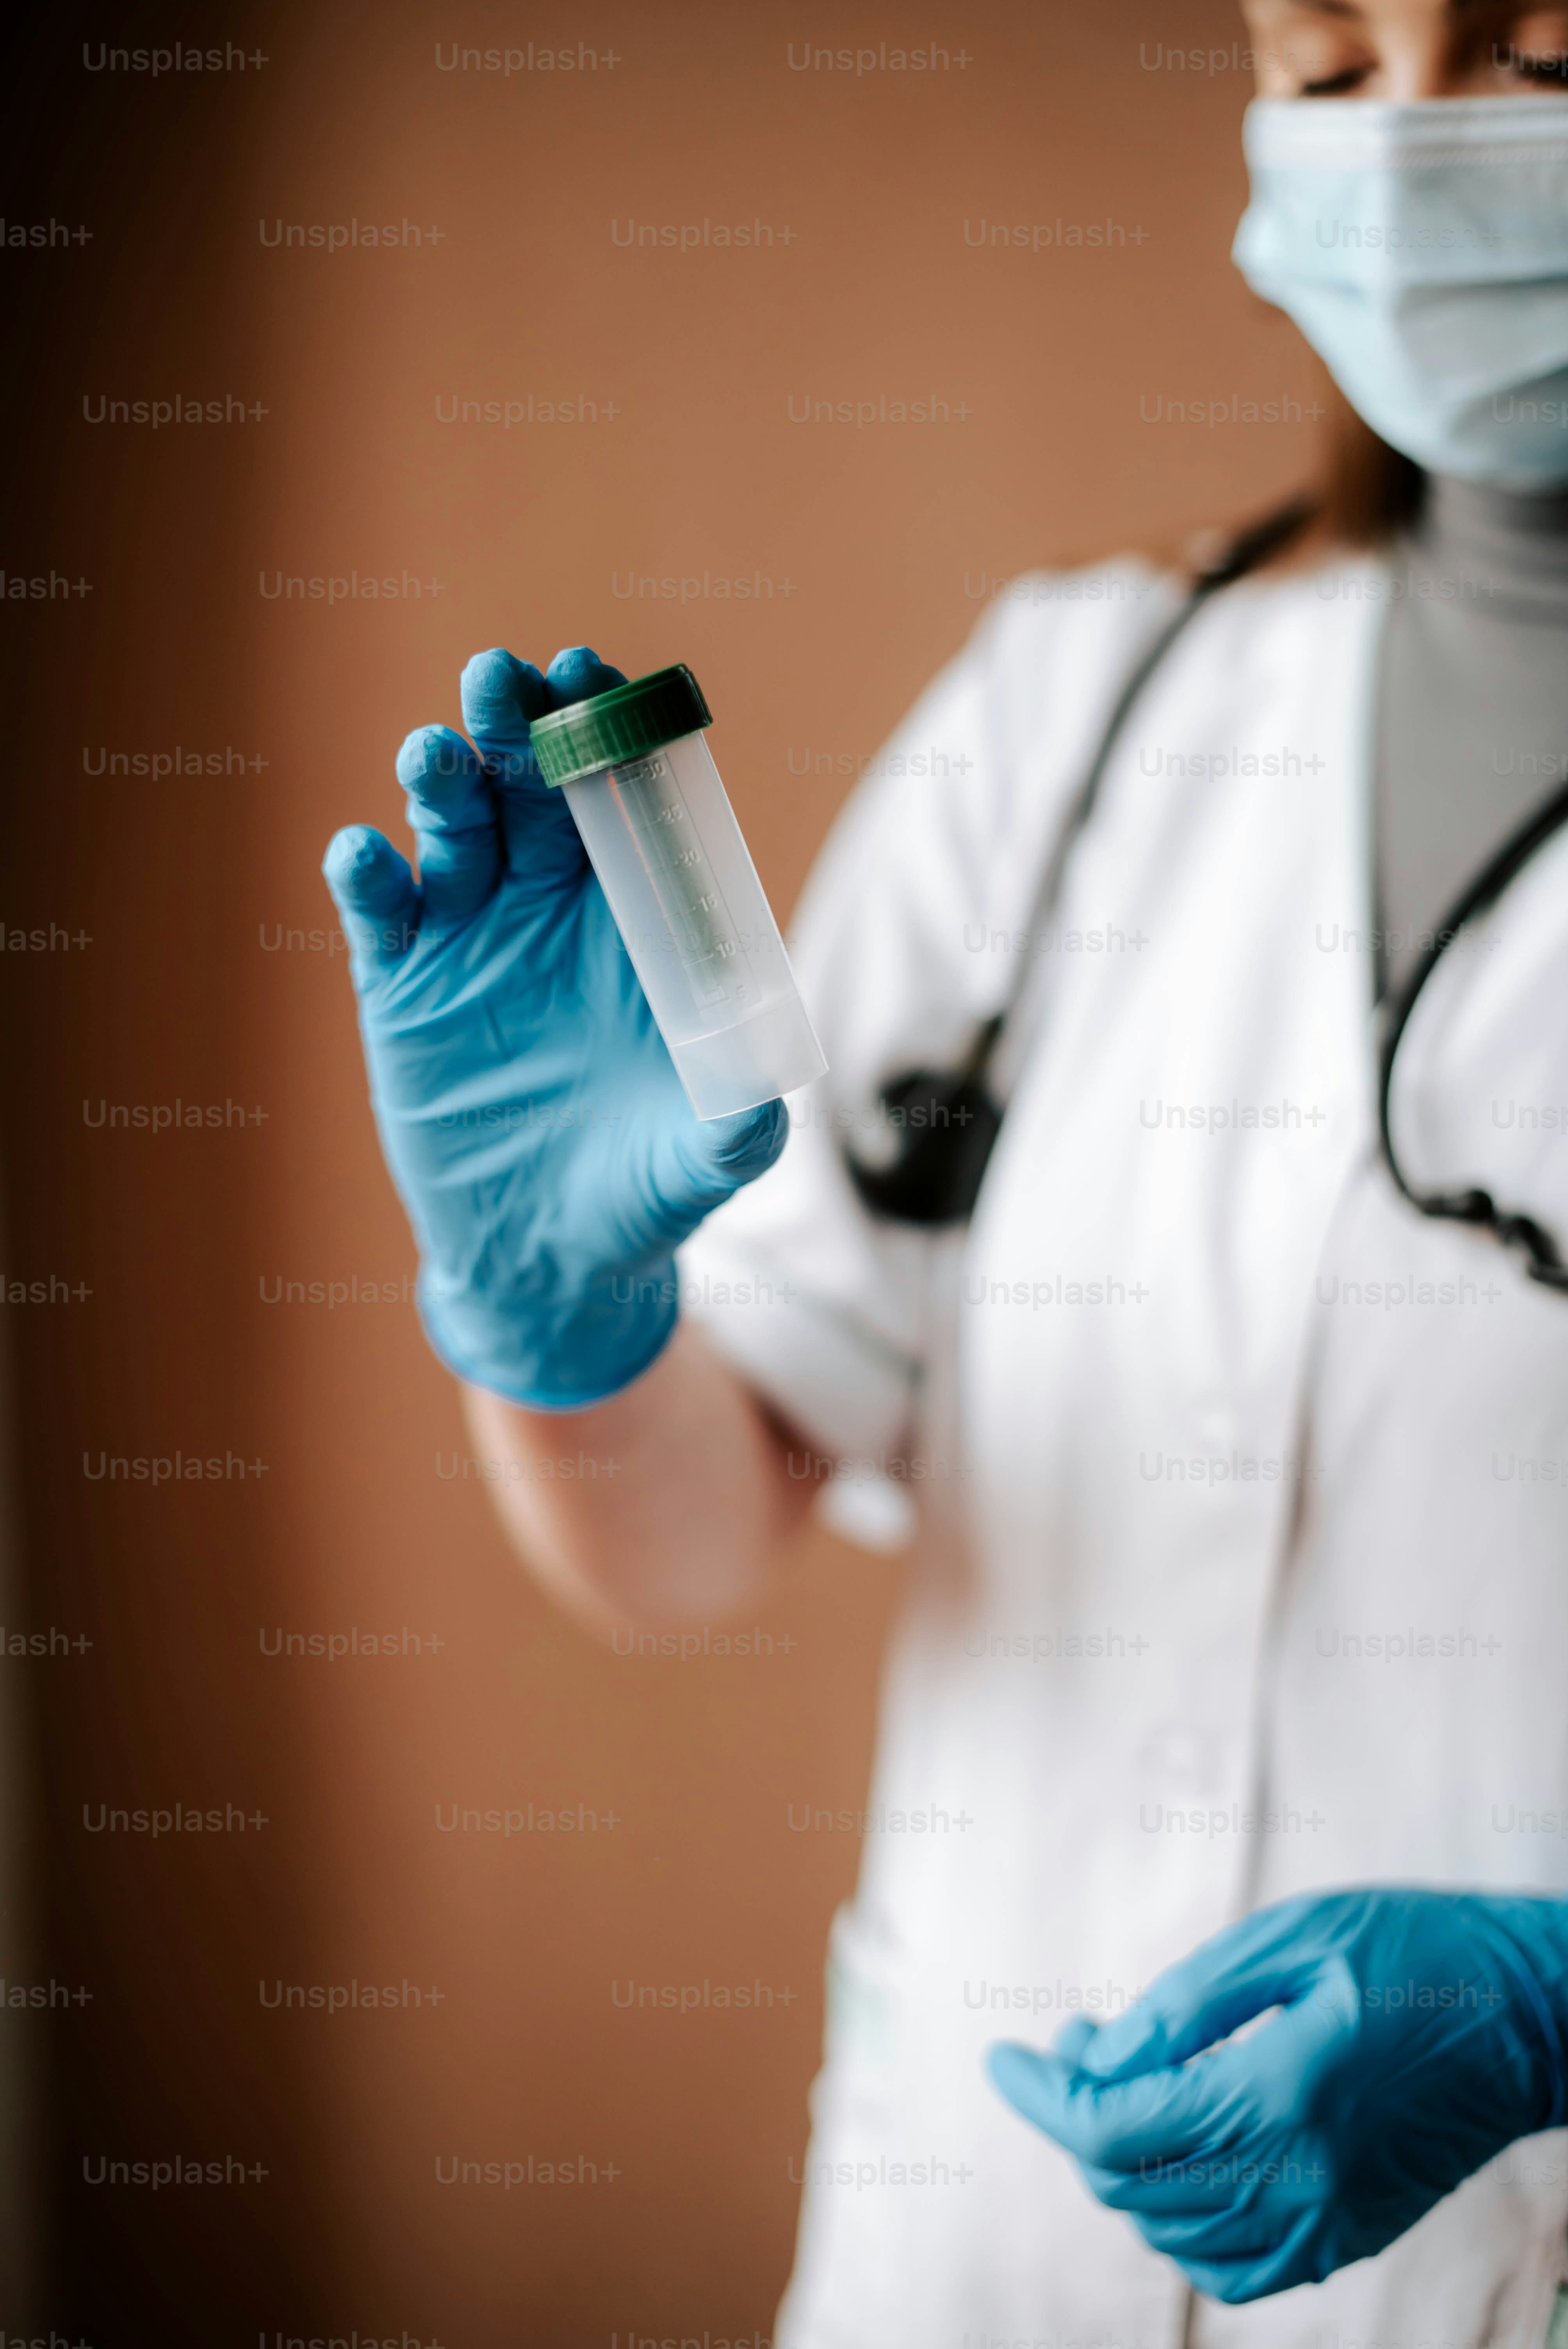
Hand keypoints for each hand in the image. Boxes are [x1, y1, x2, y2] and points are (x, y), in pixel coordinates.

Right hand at [322, 646, 786, 1409]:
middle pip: (530, 787)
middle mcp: (548, 905)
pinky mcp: (401, 987)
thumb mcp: (709, 1156)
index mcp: (634, 913)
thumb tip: (766, 1094)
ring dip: (440, 781)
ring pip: (452, 829)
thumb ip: (740, 1119)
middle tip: (502, 677)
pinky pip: (380, 914)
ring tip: (433, 756)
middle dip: (515, 725)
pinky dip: (367, 877)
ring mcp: (470, 939)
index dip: (610, 733)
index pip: (625, 797)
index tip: (599, 680)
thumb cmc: (647, 1187)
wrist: (554, 1259)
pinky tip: (367, 858)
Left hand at [987, 1887, 1567, 2301]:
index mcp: (1277, 2094)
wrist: (1528, 2016)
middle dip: (1075, 2117)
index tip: (1001, 2058)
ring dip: (1121, 2165)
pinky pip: (1228, 2266)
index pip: (1111, 2126)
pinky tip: (1179, 2155)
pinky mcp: (1345, 2237)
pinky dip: (1179, 2221)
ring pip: (1168, 2229)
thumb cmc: (1410, 1951)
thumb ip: (1182, 2005)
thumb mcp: (1286, 1941)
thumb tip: (1096, 2053)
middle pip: (1128, 2182)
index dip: (1040, 2094)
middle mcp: (1297, 2178)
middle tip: (1072, 2047)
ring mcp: (1324, 2222)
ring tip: (1123, 2084)